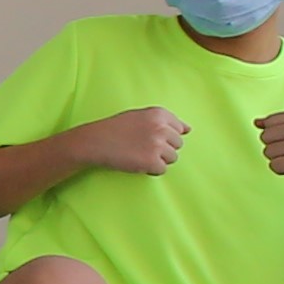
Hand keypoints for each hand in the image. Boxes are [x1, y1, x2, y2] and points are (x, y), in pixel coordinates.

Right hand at [71, 104, 189, 178]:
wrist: (94, 142)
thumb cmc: (115, 129)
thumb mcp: (140, 116)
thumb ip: (165, 121)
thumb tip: (188, 129)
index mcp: (159, 114)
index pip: (179, 129)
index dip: (164, 136)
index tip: (148, 136)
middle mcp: (161, 127)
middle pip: (178, 144)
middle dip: (163, 148)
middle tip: (141, 146)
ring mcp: (157, 144)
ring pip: (172, 158)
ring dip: (157, 159)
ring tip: (138, 154)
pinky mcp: (151, 161)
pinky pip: (162, 169)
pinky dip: (150, 169)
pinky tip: (136, 162)